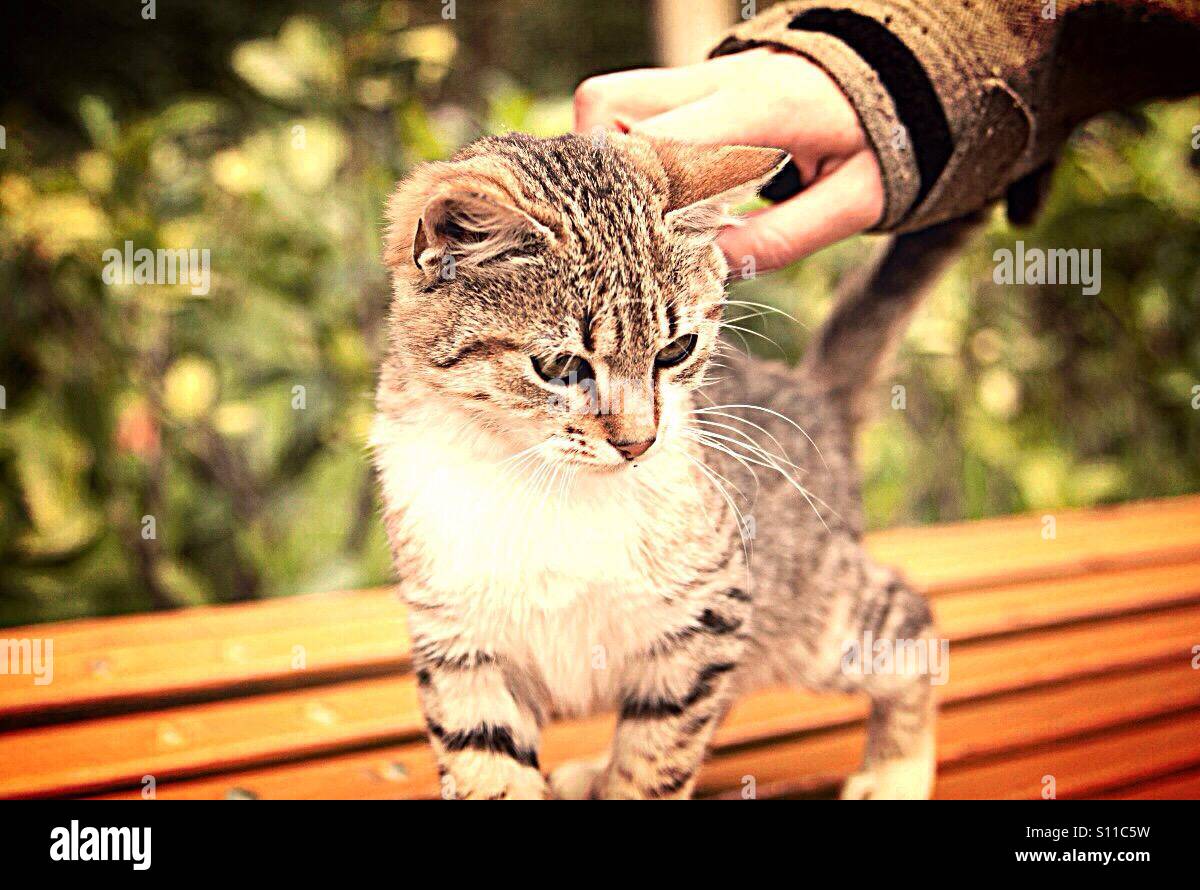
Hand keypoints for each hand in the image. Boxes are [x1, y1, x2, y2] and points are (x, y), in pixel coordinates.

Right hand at [574, 49, 883, 271]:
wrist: (895, 78)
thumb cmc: (878, 143)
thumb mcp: (853, 201)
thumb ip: (778, 239)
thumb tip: (702, 272)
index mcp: (761, 105)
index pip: (660, 141)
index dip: (634, 198)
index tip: (643, 250)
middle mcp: (714, 78)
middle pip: (606, 109)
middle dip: (603, 181)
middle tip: (631, 236)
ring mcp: (695, 74)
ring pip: (600, 105)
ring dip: (603, 165)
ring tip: (638, 216)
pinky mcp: (685, 85)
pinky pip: (617, 110)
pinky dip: (618, 155)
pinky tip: (651, 195)